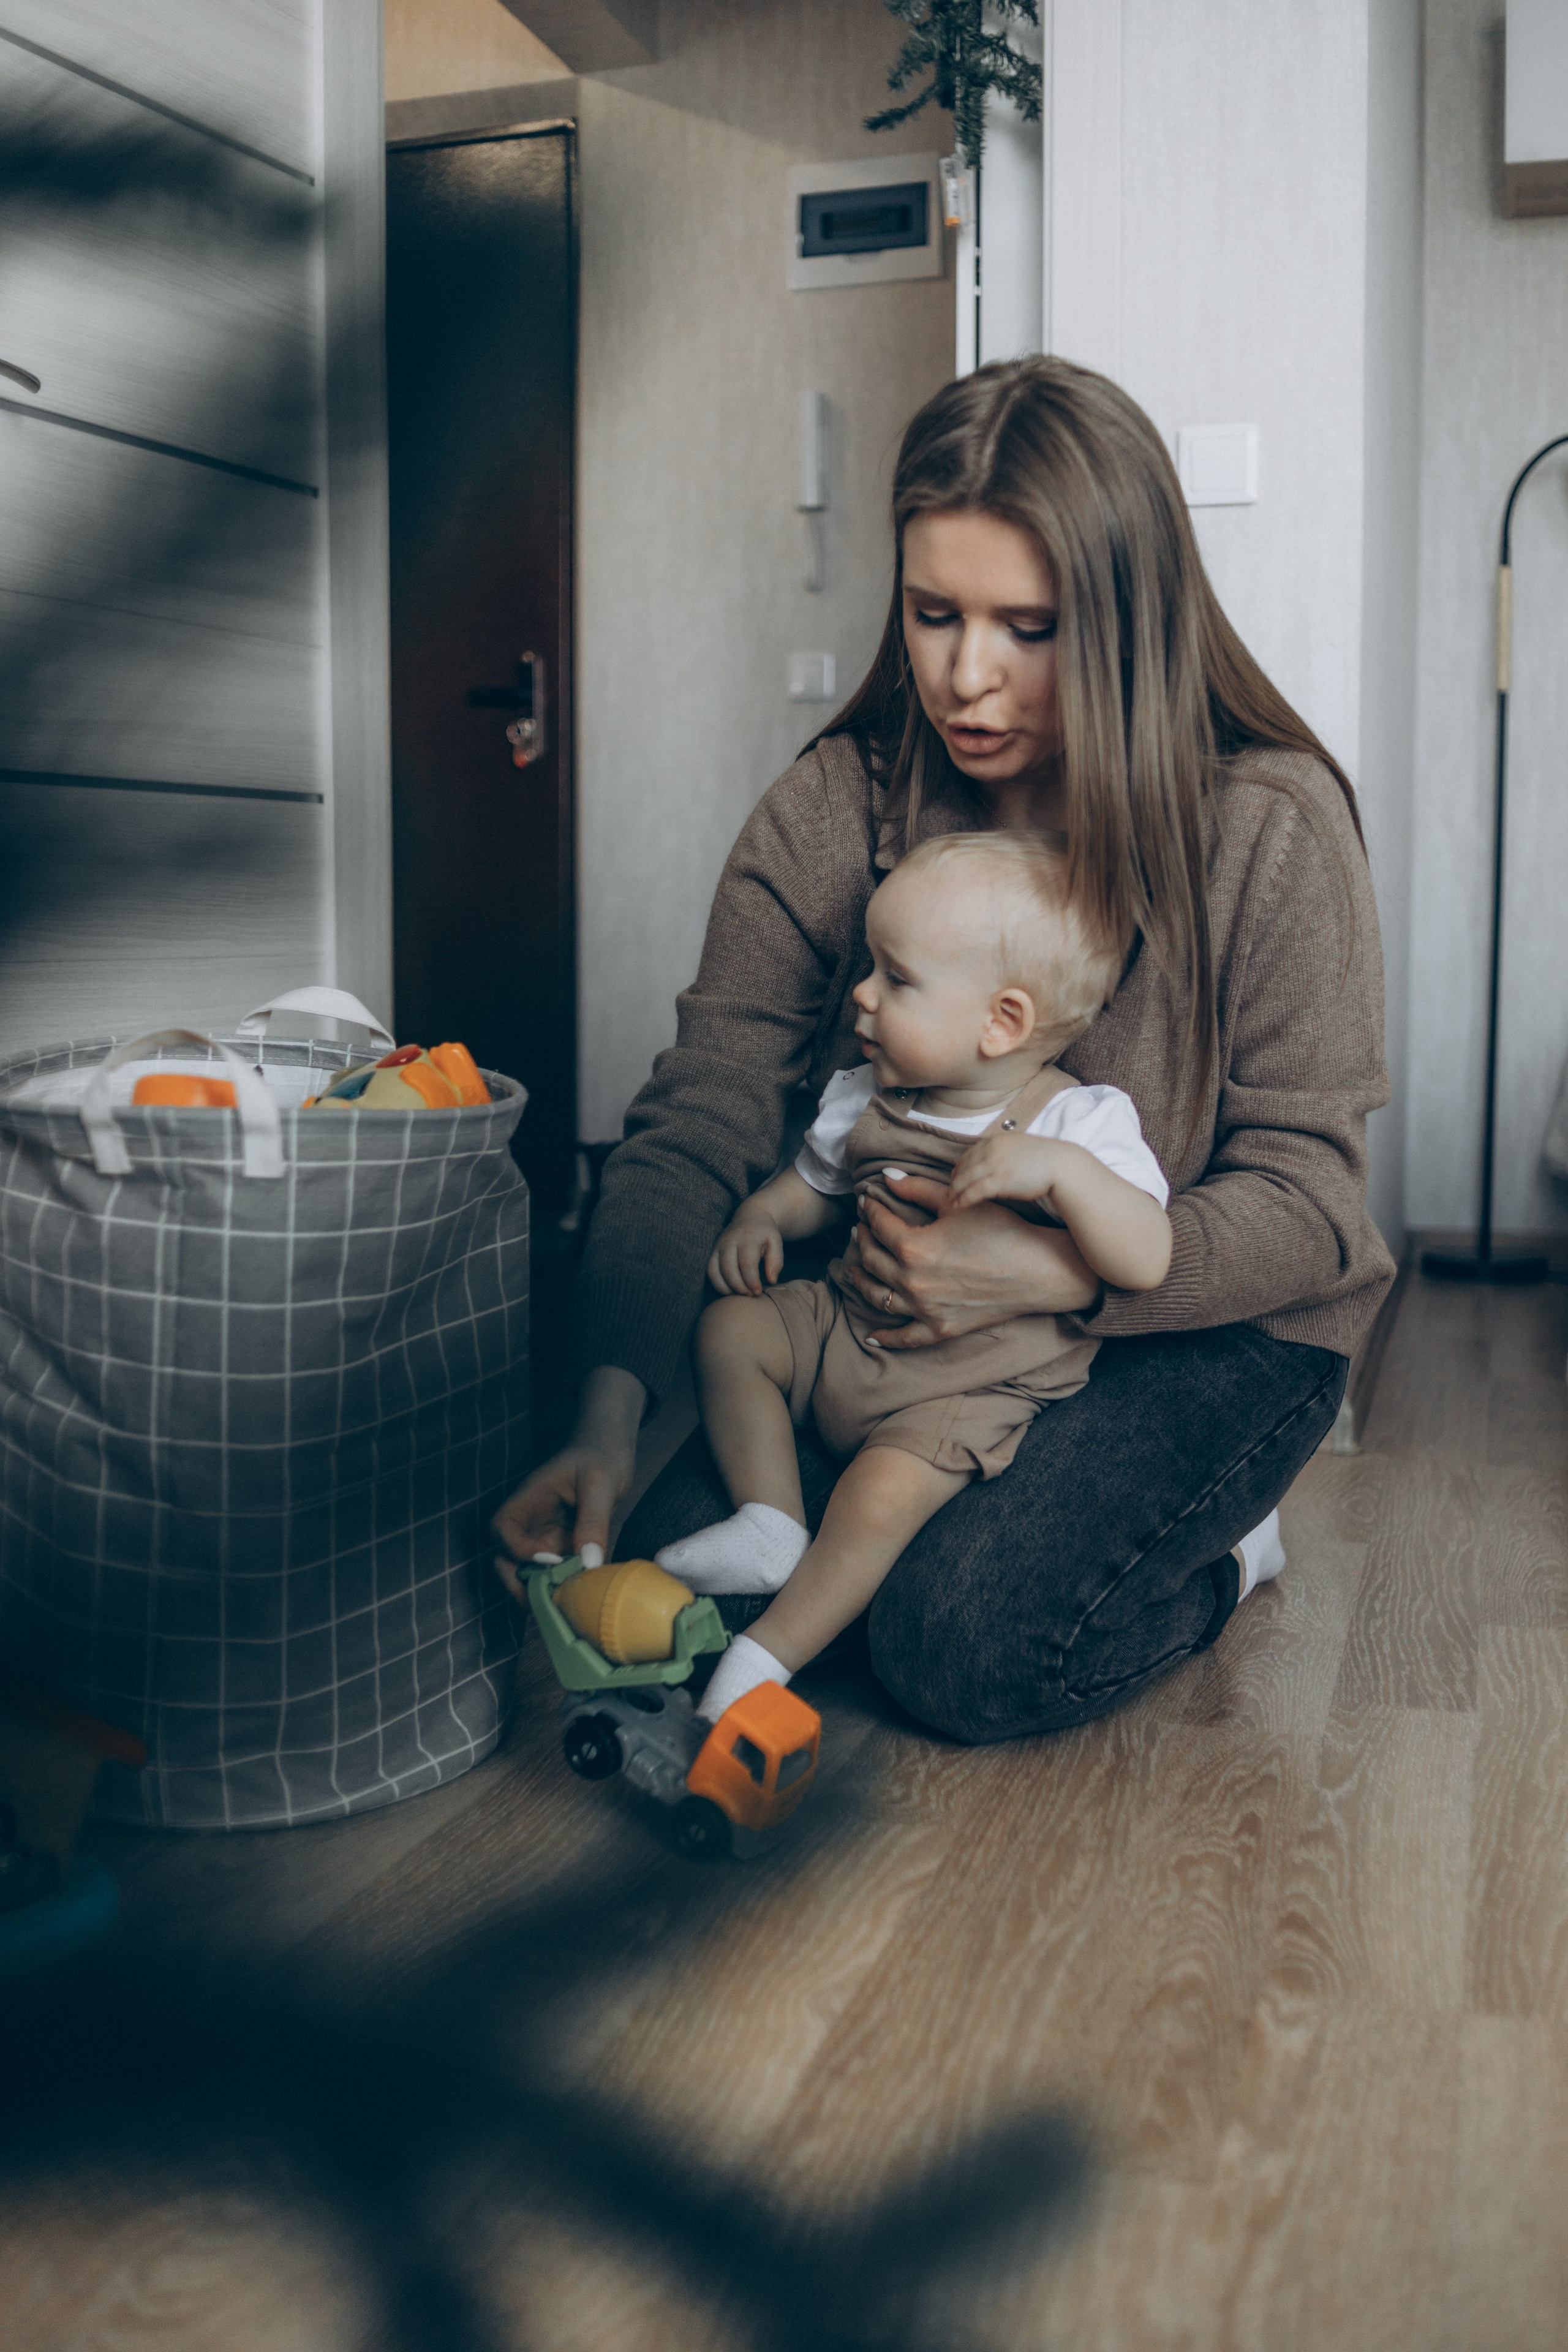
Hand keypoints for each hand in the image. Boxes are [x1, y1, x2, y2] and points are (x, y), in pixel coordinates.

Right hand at [491, 1366, 645, 1598]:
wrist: (611, 1448)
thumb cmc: (601, 1454)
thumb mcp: (601, 1484)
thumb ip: (593, 1521)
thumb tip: (589, 1563)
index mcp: (529, 1498)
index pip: (503, 1528)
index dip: (519, 1548)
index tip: (551, 1558)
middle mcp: (531, 1521)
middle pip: (506, 1558)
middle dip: (520, 1582)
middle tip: (550, 1601)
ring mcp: (545, 1535)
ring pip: (528, 1571)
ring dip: (542, 1589)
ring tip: (569, 1602)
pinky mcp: (562, 1546)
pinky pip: (555, 1572)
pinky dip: (563, 1586)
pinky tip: (583, 1595)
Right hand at [707, 1209, 783, 1295]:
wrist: (750, 1216)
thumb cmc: (765, 1232)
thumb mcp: (776, 1242)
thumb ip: (776, 1261)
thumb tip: (771, 1280)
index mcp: (747, 1237)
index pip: (746, 1263)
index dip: (751, 1281)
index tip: (758, 1292)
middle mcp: (729, 1241)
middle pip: (728, 1269)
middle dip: (739, 1287)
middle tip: (750, 1295)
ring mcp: (718, 1246)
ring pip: (715, 1271)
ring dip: (726, 1288)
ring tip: (740, 1294)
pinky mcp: (712, 1251)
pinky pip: (710, 1271)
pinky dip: (718, 1284)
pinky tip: (730, 1290)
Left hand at [836, 1173, 1098, 1349]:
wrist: (1039, 1270)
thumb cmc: (1002, 1230)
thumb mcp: (958, 1202)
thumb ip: (918, 1188)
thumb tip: (886, 1176)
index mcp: (913, 1247)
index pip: (878, 1225)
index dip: (870, 1210)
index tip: (867, 1201)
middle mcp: (912, 1282)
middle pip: (871, 1259)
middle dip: (862, 1240)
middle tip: (859, 1229)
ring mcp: (924, 1309)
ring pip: (878, 1296)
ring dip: (860, 1280)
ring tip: (853, 1268)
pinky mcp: (940, 1328)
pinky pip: (904, 1337)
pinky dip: (885, 1337)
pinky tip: (871, 1336)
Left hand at [946, 1131, 1064, 1214]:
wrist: (1061, 1166)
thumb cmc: (1044, 1160)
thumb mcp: (1019, 1147)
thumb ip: (1003, 1152)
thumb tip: (992, 1162)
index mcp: (996, 1140)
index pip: (970, 1153)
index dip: (961, 1166)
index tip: (955, 1176)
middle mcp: (992, 1150)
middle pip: (965, 1167)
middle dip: (954, 1181)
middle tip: (948, 1193)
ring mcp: (995, 1164)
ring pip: (965, 1180)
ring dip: (954, 1192)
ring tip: (948, 1203)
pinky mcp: (999, 1180)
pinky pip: (974, 1191)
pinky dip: (963, 1199)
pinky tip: (958, 1207)